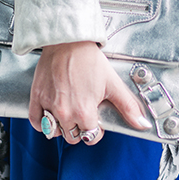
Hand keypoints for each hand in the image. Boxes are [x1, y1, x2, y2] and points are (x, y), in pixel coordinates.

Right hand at [28, 41, 151, 144]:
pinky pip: (36, 122)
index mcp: (85, 112)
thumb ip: (128, 107)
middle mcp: (65, 113)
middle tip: (82, 115)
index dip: (95, 130)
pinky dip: (42, 122)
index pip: (90, 137)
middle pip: (72, 137)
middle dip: (79, 129)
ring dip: (61, 127)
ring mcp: (49, 106)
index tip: (95, 120)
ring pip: (53, 132)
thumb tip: (142, 124)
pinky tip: (51, 115)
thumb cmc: (89, 60)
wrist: (68, 42)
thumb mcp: (113, 84)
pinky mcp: (37, 97)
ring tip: (68, 114)